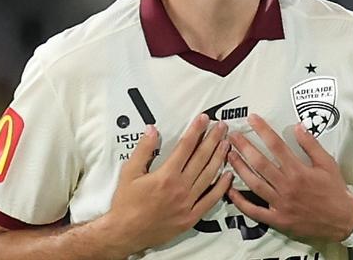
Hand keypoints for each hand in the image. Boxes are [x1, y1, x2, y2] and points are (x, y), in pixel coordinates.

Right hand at [106, 114, 232, 255]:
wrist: (124, 233)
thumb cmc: (125, 205)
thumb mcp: (129, 172)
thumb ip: (143, 149)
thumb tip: (152, 131)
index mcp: (166, 176)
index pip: (186, 146)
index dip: (196, 130)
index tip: (203, 119)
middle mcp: (180, 188)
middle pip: (201, 158)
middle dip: (212, 139)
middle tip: (221, 127)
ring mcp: (187, 203)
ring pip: (209, 176)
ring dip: (219, 158)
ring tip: (226, 144)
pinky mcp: (190, 217)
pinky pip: (210, 200)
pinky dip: (221, 187)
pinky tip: (227, 176)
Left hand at [227, 114, 352, 241]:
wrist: (344, 221)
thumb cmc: (335, 191)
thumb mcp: (327, 163)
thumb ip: (311, 145)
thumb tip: (298, 126)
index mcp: (299, 171)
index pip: (276, 145)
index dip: (262, 130)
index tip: (252, 119)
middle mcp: (287, 186)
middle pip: (260, 163)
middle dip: (244, 147)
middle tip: (232, 136)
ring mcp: (281, 204)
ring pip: (254, 184)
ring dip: (239, 168)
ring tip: (229, 155)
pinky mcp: (278, 219)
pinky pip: (255, 211)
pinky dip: (241, 202)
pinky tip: (230, 190)